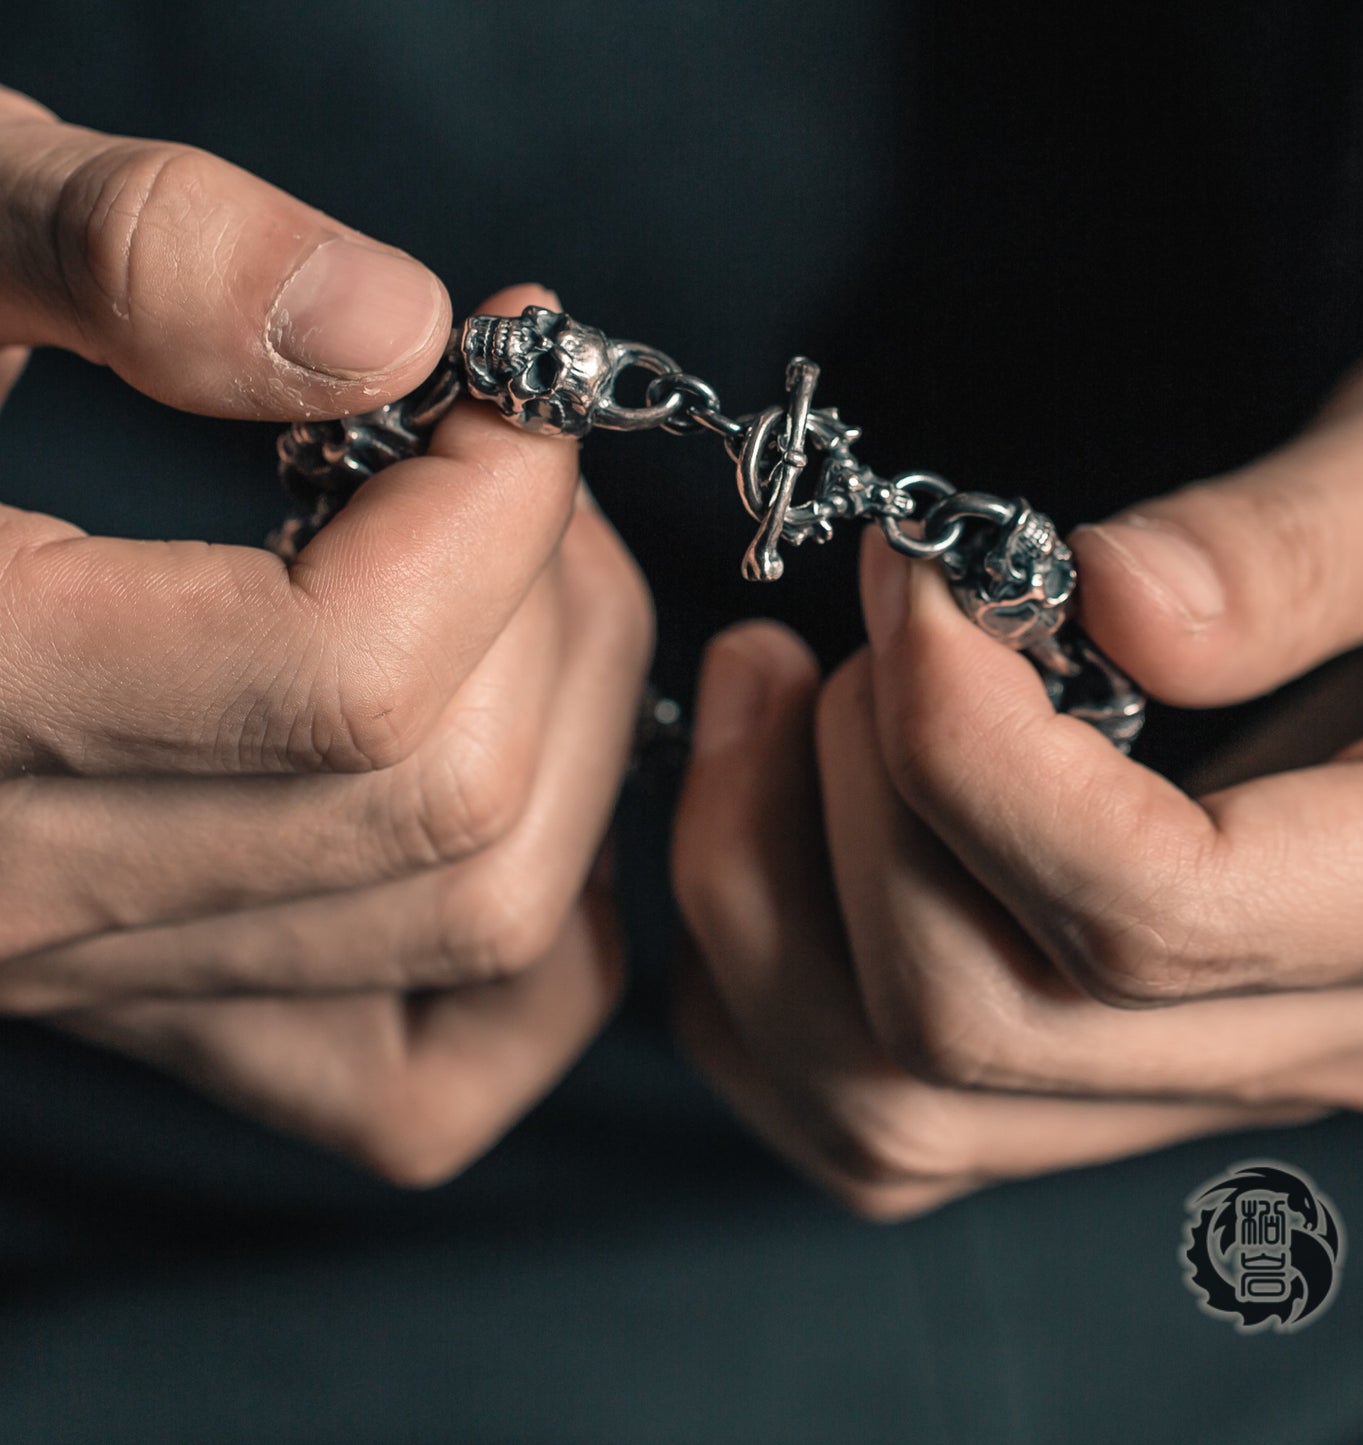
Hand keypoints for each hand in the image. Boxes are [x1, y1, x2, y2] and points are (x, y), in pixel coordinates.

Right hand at [0, 88, 652, 1182]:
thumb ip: (120, 247)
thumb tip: (394, 325)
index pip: (352, 671)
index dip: (499, 504)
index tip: (515, 377)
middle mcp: (23, 894)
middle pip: (451, 803)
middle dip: (554, 602)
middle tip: (515, 467)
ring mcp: (105, 980)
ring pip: (475, 924)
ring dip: (574, 733)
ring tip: (521, 584)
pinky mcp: (164, 1019)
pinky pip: (428, 1072)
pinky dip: (534, 944)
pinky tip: (517, 780)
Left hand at [672, 328, 1362, 1218]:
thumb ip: (1307, 540)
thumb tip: (1116, 606)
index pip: (1140, 909)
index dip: (967, 739)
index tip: (915, 581)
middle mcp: (1310, 1044)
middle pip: (972, 1022)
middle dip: (849, 798)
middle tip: (850, 632)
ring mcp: (1190, 1082)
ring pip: (893, 1105)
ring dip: (765, 894)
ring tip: (766, 700)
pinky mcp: (1098, 1071)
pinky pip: (872, 1117)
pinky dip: (765, 981)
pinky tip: (767, 824)